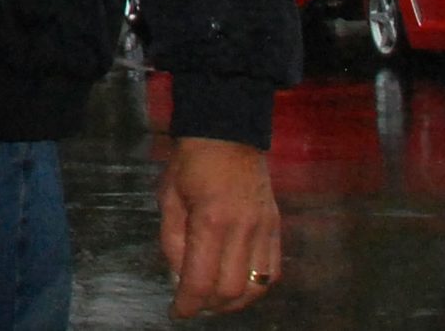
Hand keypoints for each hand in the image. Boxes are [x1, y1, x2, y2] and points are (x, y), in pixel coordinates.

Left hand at [158, 136, 279, 317]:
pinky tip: (238, 284)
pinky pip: (273, 270)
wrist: (227, 132)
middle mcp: (243, 228)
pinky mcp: (276, 226)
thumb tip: (180, 278)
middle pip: (232, 290)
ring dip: (234, 302)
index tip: (177, 312)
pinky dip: (256, 286)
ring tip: (214, 299)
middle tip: (192, 304)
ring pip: (257, 286)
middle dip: (209, 306)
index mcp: (211, 220)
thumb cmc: (190, 162)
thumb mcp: (168, 198)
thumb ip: (173, 242)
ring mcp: (265, 228)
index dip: (188, 304)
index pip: (201, 279)